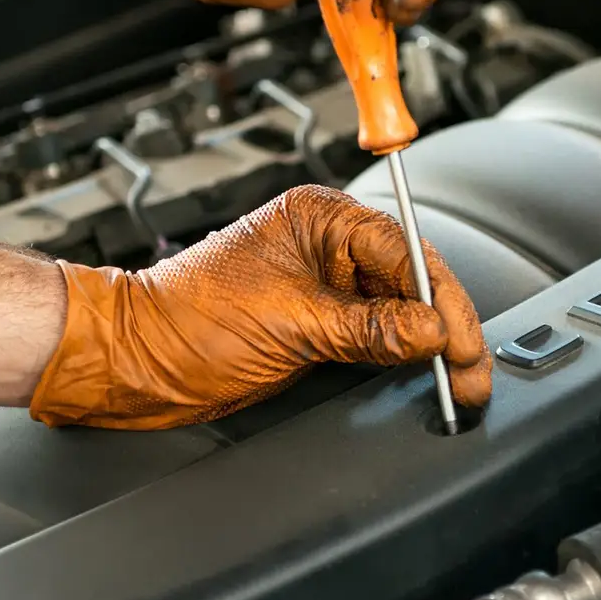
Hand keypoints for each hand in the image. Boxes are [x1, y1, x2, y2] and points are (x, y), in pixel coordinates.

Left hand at [29, 186, 490, 429]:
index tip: (462, 343)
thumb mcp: (291, 324)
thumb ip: (370, 328)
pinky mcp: (313, 324)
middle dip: (445, 327)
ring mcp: (320, 285)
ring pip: (398, 311)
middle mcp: (324, 245)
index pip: (405, 252)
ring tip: (455, 380)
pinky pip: (373, 335)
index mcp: (318, 219)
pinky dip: (399, 356)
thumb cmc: (182, 322)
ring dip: (427, 345)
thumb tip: (431, 332)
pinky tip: (419, 374)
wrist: (130, 361)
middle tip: (470, 372)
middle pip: (410, 281)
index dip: (442, 300)